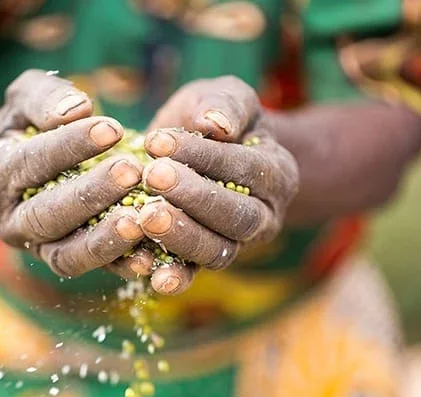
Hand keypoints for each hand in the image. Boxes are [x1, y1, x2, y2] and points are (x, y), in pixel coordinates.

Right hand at [0, 70, 148, 278]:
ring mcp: (38, 248)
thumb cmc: (31, 125)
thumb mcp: (26, 99)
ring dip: (104, 239)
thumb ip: (43, 97)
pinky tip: (151, 253)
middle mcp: (11, 220)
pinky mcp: (67, 262)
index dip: (70, 146)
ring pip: (66, 255)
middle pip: (47, 215)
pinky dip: (121, 265)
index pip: (30, 163)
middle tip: (132, 171)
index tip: (112, 128)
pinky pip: (93, 271)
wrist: (28, 167)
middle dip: (90, 194)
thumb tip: (75, 108)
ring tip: (141, 217)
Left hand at [141, 76, 298, 293]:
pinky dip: (172, 275)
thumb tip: (216, 124)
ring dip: (180, 235)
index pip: (245, 167)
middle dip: (193, 197)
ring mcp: (236, 244)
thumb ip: (226, 104)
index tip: (159, 141)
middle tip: (152, 176)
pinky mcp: (205, 261)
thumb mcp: (226, 97)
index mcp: (277, 174)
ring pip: (217, 250)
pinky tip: (144, 267)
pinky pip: (193, 274)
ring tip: (144, 215)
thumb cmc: (215, 120)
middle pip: (237, 216)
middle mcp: (265, 216)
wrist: (205, 153)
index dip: (203, 155)